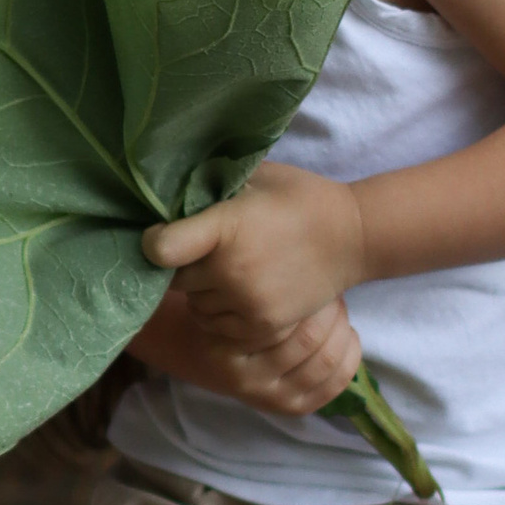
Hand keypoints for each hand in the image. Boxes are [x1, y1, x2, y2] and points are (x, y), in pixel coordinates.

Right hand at [128, 283, 362, 416]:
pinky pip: (336, 382)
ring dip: (341, 330)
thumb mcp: (207, 287)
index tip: (306, 274)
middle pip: (308, 341)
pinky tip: (347, 333)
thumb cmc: (217, 309)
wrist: (207, 355)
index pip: (278, 322)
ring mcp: (270, 399)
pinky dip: (350, 355)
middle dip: (327, 311)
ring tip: (337, 309)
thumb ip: (210, 265)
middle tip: (329, 290)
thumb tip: (199, 240)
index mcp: (225, 351)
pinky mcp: (292, 408)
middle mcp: (247, 381)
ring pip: (326, 361)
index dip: (302, 293)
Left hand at [145, 161, 365, 341]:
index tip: (160, 236)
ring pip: (196, 305)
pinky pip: (217, 326)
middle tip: (205, 252)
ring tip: (228, 271)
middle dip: (184, 266)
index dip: (153, 242)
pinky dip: (220, 313)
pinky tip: (238, 292)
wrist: (351, 237)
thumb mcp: (254, 178)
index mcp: (226, 226)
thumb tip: (170, 195)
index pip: (162, 248)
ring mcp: (247, 301)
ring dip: (202, 292)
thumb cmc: (297, 198)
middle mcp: (232, 269)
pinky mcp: (262, 325)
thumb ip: (211, 187)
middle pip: (176, 279)